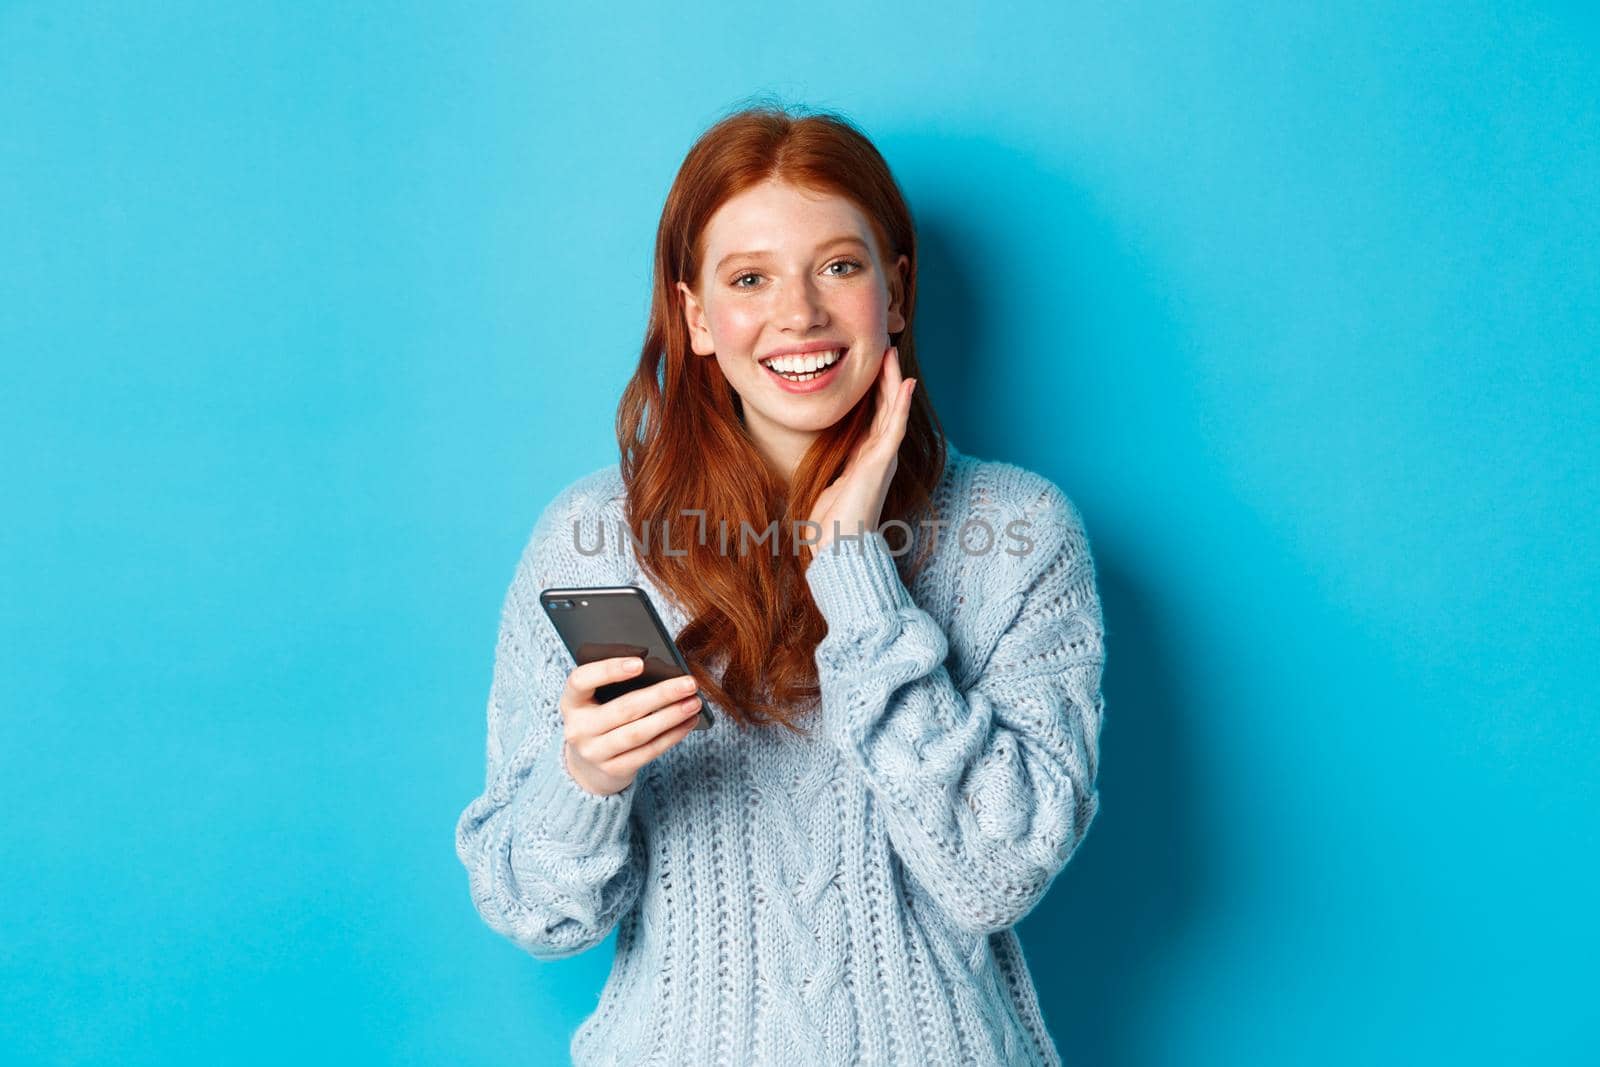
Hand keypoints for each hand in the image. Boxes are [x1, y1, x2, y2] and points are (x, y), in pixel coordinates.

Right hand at [559, 657, 704, 795]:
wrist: (586, 767)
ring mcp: (594, 752)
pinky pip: (648, 751)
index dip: (609, 670)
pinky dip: (672, 736)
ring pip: (639, 733)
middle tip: (689, 683)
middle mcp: (578, 728)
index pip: (581, 681)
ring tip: (694, 703)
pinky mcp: (614, 770)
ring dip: (671, 716)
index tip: (640, 662)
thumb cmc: (599, 720)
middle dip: (661, 694)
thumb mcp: (595, 701)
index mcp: (571, 702)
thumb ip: (615, 685)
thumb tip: (662, 669)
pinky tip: (688, 723)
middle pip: (623, 708)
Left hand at [806, 344, 916, 557]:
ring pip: (893, 410)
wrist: (838, 547)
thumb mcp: (827, 482)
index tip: (869, 362)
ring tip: (892, 354)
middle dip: (885, 377)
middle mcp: (878, 454)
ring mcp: (883, 457)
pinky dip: (901, 405)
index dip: (874, 388)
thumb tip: (818, 456)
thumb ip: (832, 465)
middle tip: (884, 347)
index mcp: (865, 457)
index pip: (873, 414)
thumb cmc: (831, 522)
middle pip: (886, 406)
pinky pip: (895, 428)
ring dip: (894, 381)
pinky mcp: (882, 463)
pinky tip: (906, 384)